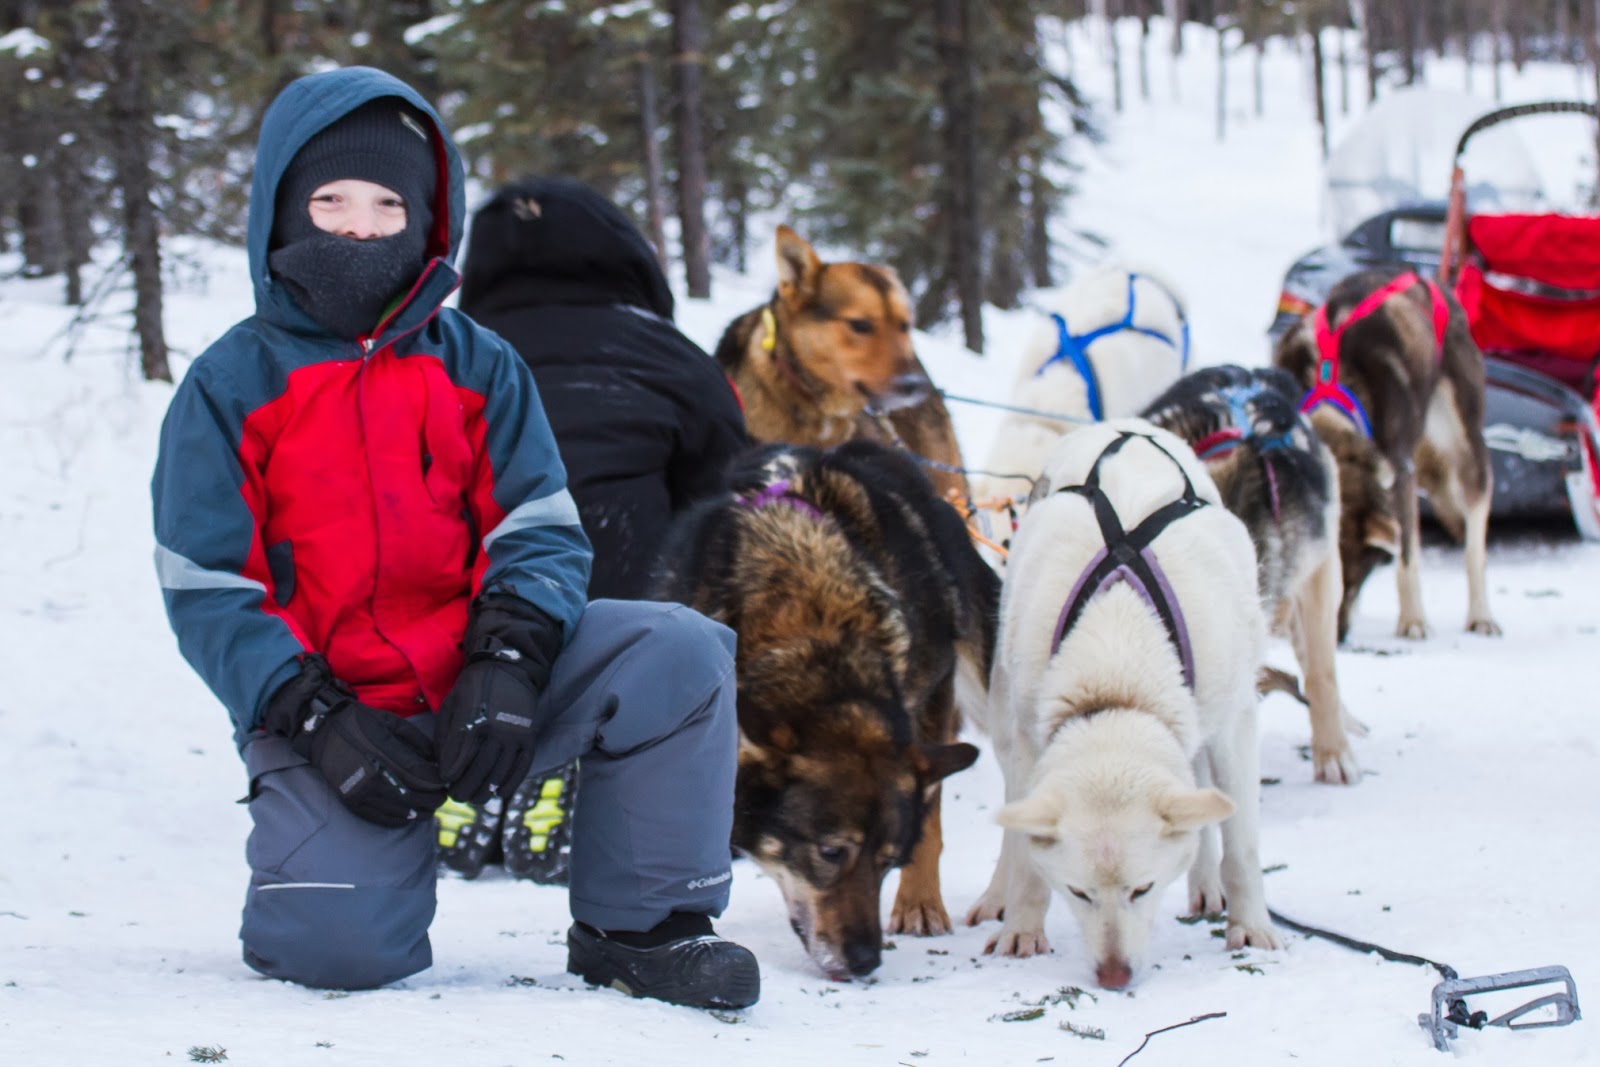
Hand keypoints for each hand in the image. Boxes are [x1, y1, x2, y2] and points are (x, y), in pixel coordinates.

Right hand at [264, 656, 446, 827]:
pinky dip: (399, 819)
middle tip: (443, 797)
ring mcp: (361, 792)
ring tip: (431, 808)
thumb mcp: (392, 723)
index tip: (446, 782)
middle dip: (433, 799)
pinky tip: (410, 817)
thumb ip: (416, 741)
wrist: (323, 732)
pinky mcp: (352, 801)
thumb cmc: (360, 723)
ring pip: (399, 811)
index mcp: (384, 755)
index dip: (437, 782)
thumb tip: (437, 760)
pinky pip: (380, 818)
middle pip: (413, 797)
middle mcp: (373, 777)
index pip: (420, 776)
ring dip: (420, 812)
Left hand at [437, 592, 562, 804]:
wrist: (507, 668)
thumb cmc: (473, 688)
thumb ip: (445, 736)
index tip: (444, 781)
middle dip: (465, 789)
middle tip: (458, 795)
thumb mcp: (451, 705)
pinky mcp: (528, 737)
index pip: (457, 761)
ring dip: (485, 791)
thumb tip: (441, 766)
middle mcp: (495, 731)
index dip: (449, 776)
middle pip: (478, 772)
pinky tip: (501, 793)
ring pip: (499, 774)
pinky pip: (522, 767)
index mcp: (471, 721)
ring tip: (475, 798)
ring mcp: (514, 735)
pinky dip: (511, 784)